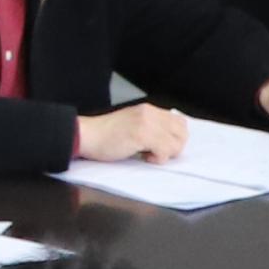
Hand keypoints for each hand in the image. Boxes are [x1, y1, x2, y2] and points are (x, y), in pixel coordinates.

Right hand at [76, 102, 190, 164]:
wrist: (86, 135)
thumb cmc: (105, 135)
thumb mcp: (131, 124)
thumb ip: (149, 126)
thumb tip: (167, 141)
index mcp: (148, 110)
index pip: (180, 122)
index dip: (175, 138)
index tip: (161, 147)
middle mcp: (150, 113)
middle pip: (182, 132)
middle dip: (174, 147)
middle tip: (157, 153)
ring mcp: (146, 123)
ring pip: (176, 142)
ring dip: (166, 153)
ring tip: (149, 155)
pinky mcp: (141, 134)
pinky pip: (165, 150)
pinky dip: (158, 158)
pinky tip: (144, 158)